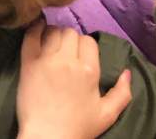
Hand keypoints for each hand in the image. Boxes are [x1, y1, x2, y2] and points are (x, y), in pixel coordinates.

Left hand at [17, 24, 131, 138]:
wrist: (47, 137)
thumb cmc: (79, 127)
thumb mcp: (108, 114)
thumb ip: (122, 93)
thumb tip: (127, 72)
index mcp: (89, 70)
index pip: (88, 41)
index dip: (86, 46)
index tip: (81, 55)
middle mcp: (67, 60)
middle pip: (70, 33)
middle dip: (71, 39)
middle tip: (67, 50)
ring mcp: (46, 60)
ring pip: (52, 32)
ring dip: (54, 34)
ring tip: (53, 43)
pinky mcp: (28, 62)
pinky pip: (30, 36)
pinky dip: (34, 28)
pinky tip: (37, 28)